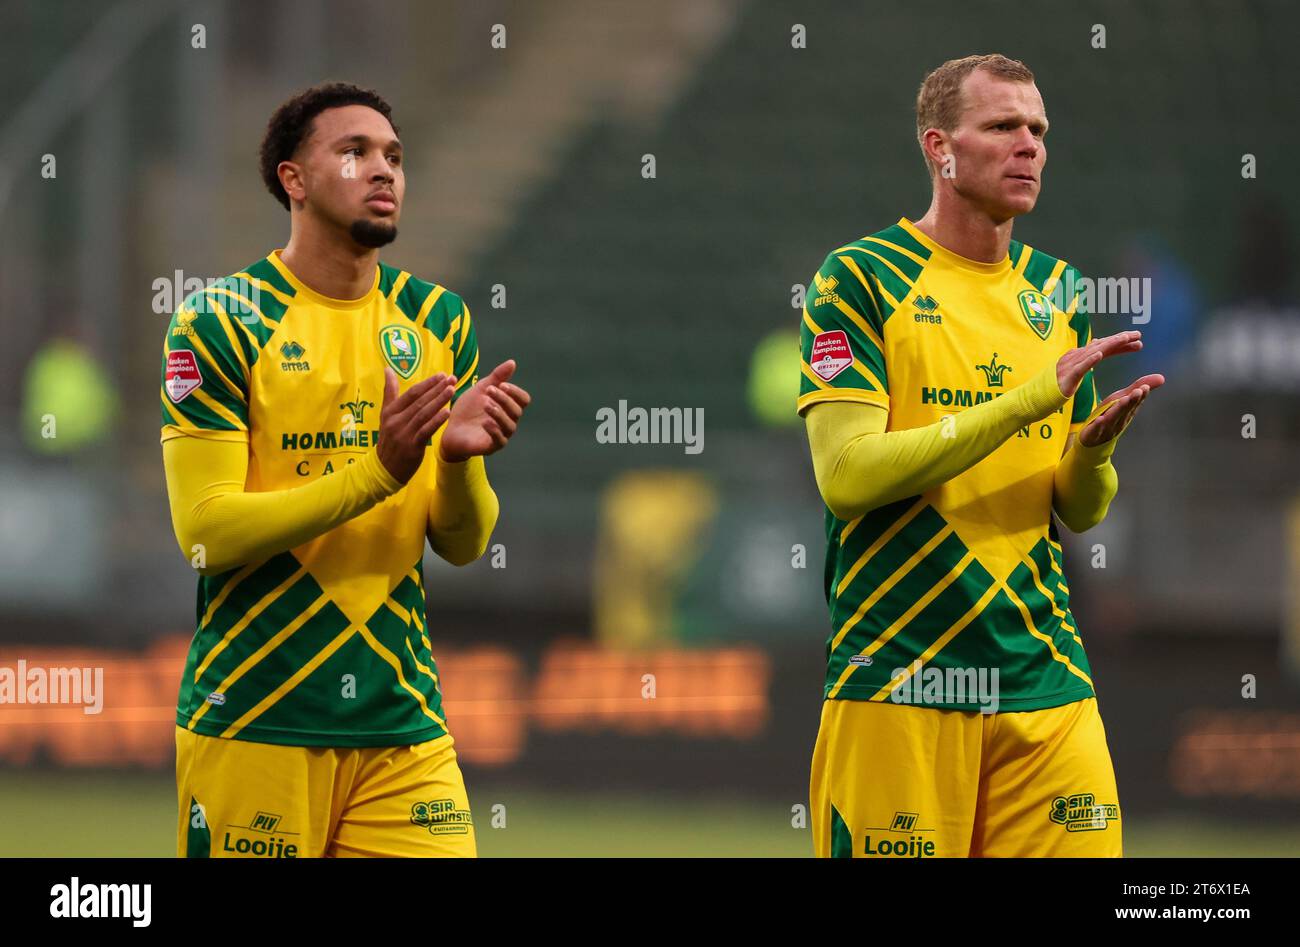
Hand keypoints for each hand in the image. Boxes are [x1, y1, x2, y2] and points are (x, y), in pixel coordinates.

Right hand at [377, 367, 455, 483]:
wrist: (384, 468)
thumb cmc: (389, 439)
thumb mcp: (385, 415)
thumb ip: (390, 393)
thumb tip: (388, 369)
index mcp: (390, 411)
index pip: (411, 393)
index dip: (428, 383)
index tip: (442, 375)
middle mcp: (395, 420)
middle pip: (419, 401)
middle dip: (437, 388)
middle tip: (452, 379)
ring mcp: (403, 433)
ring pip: (423, 414)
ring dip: (439, 401)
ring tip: (452, 390)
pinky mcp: (411, 446)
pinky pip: (425, 431)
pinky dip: (436, 421)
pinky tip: (447, 412)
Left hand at [438, 359, 530, 463]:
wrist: (450, 428)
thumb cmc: (468, 409)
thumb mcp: (481, 389)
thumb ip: (497, 377)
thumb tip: (512, 362)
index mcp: (509, 407)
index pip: (523, 399)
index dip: (515, 392)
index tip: (501, 384)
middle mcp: (509, 421)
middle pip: (517, 410)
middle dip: (504, 399)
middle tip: (489, 391)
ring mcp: (502, 435)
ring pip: (510, 425)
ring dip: (499, 413)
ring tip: (486, 404)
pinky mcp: (492, 446)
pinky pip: (500, 440)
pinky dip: (494, 430)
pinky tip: (485, 422)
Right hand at [1056, 330, 1143, 397]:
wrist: (1034, 398)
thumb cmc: (1054, 386)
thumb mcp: (1073, 370)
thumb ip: (1085, 358)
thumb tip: (1096, 345)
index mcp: (1078, 357)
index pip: (1103, 347)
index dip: (1120, 343)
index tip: (1138, 340)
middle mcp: (1074, 357)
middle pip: (1101, 346)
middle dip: (1120, 339)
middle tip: (1138, 335)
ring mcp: (1069, 366)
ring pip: (1093, 352)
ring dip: (1110, 344)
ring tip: (1124, 339)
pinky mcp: (1066, 377)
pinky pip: (1080, 368)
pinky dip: (1090, 360)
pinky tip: (1100, 354)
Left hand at [1079, 373, 1164, 446]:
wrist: (1093, 442)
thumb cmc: (1109, 418)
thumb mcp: (1121, 400)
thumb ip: (1137, 388)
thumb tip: (1162, 378)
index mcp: (1126, 412)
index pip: (1134, 403)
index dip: (1140, 396)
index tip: (1145, 387)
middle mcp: (1118, 421)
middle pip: (1126, 410)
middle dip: (1132, 401)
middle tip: (1139, 391)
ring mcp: (1106, 429)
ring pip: (1113, 418)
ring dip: (1119, 409)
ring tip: (1124, 399)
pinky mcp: (1092, 434)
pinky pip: (1095, 430)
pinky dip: (1098, 425)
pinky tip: (1100, 419)